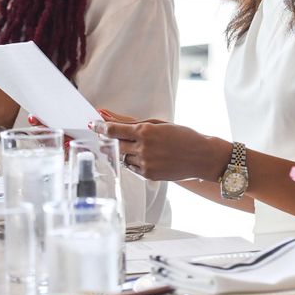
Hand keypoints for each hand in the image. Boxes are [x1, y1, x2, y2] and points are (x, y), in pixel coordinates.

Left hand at [95, 117, 226, 181]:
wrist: (201, 156)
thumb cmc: (182, 136)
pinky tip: (147, 157)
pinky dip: (134, 162)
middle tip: (105, 137)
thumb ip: (135, 123)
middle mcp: (143, 148)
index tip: (92, 124)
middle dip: (109, 141)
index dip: (101, 127)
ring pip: (123, 158)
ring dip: (125, 152)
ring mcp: (145, 163)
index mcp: (145, 132)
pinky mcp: (149, 175)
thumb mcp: (159, 124)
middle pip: (115, 145)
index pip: (114, 130)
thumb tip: (113, 119)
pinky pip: (133, 168)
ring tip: (140, 148)